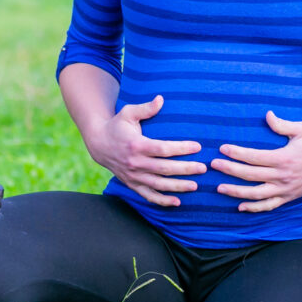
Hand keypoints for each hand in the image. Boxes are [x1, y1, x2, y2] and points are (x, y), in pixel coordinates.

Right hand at [82, 95, 205, 206]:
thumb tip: (161, 99)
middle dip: (185, 169)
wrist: (99, 144)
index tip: (197, 147)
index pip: (163, 148)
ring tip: (195, 186)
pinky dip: (162, 201)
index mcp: (136, 145)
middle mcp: (135, 163)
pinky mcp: (132, 184)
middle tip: (203, 168)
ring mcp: (133, 176)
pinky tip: (177, 202)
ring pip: (158, 185)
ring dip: (178, 186)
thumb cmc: (117, 126)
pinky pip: (148, 196)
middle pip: (164, 168)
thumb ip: (145, 108)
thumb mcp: (128, 113)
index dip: (181, 148)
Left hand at [212, 111, 301, 212]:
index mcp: (284, 158)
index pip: (255, 157)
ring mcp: (285, 189)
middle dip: (230, 170)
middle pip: (250, 175)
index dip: (237, 153)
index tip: (222, 149)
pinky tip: (239, 207)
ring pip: (256, 195)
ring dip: (236, 192)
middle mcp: (283, 176)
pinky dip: (254, 208)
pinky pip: (269, 206)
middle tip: (213, 166)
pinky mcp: (288, 198)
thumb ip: (282, 125)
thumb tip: (267, 115)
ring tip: (219, 188)